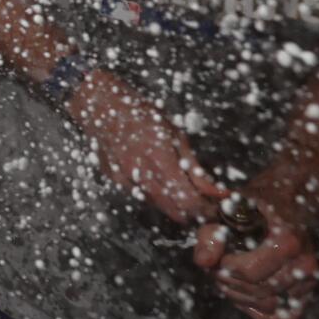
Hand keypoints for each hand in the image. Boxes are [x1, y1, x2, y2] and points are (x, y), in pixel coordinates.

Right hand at [66, 68, 225, 225]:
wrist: (101, 106)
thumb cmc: (140, 113)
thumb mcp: (175, 135)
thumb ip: (194, 168)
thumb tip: (217, 191)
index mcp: (161, 162)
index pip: (189, 202)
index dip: (205, 209)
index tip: (215, 207)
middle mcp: (142, 176)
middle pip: (174, 211)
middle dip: (192, 212)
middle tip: (203, 204)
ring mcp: (127, 180)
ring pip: (159, 206)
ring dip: (174, 204)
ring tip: (183, 190)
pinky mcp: (117, 181)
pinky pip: (142, 196)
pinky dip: (155, 194)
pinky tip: (158, 180)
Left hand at [194, 193, 318, 318]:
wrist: (286, 200)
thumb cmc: (255, 203)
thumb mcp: (228, 210)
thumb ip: (212, 234)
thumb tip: (203, 262)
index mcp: (287, 241)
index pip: (248, 272)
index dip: (224, 268)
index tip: (216, 256)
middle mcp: (304, 263)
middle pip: (256, 290)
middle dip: (228, 282)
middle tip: (216, 267)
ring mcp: (309, 280)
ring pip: (267, 305)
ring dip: (240, 295)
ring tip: (227, 276)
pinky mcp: (308, 291)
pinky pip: (283, 316)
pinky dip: (260, 310)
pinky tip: (243, 293)